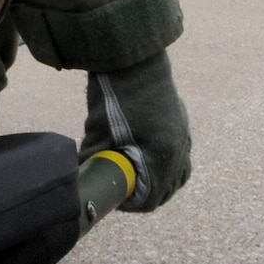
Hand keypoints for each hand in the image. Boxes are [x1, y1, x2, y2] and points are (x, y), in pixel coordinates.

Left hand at [81, 50, 190, 211]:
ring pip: (177, 174)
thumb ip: (92, 156)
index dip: (131, 204)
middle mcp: (178, 150)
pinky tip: (149, 160)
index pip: (151, 198)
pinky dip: (167, 166)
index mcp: (161, 156)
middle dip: (144, 194)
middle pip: (166, 189)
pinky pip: (180, 156)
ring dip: (158, 182)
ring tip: (135, 180)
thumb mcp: (97, 129)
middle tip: (122, 192)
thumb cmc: (113, 93)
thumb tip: (80, 171)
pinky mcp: (181, 124)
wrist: (133, 59)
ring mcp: (183, 136)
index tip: (115, 200)